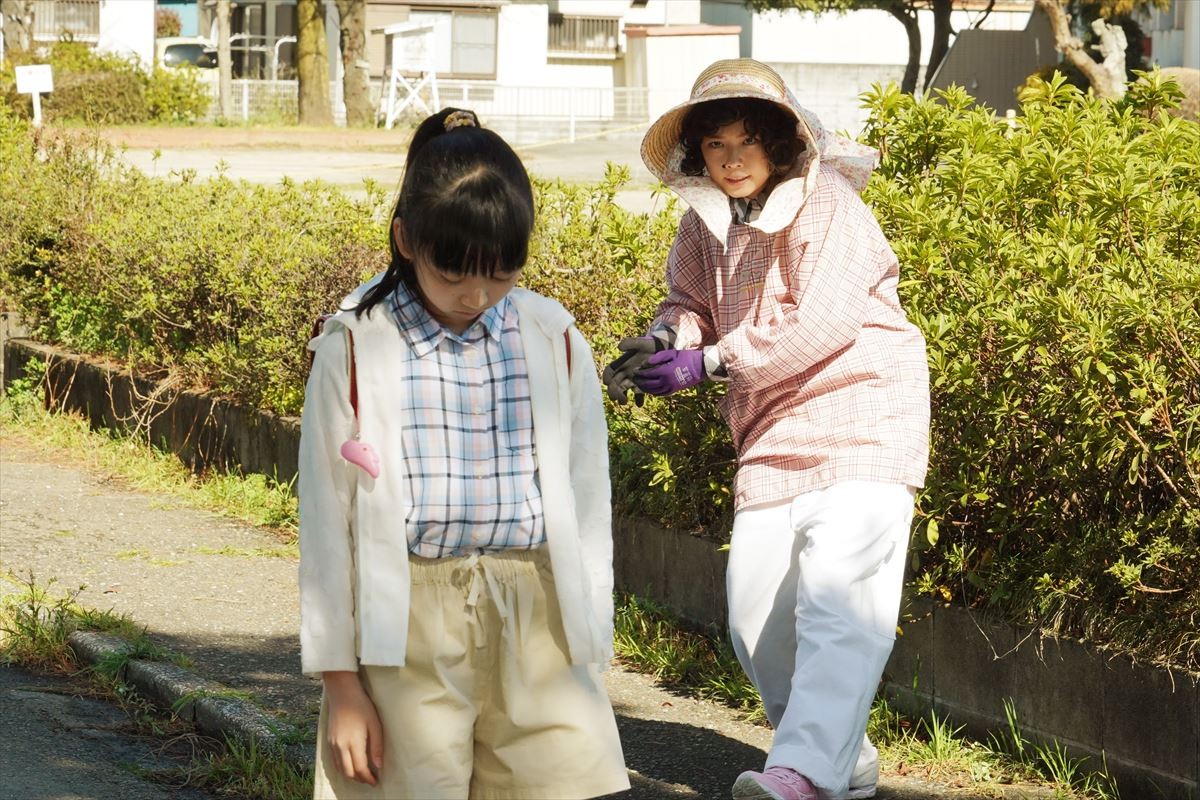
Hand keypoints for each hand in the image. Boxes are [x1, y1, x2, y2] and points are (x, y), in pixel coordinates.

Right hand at [323, 671, 383, 785]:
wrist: (342, 693)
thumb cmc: (362, 706)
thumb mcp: (375, 724)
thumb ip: (377, 746)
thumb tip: (378, 766)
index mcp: (353, 742)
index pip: (360, 768)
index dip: (368, 778)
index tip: (376, 781)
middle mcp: (340, 746)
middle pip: (348, 772)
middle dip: (359, 779)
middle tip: (370, 780)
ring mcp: (332, 744)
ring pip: (340, 769)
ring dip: (350, 775)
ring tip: (362, 774)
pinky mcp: (328, 741)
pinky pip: (334, 761)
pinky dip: (342, 768)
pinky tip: (350, 765)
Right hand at [602, 336, 659, 404]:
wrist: (663, 348)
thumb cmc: (650, 345)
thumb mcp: (641, 342)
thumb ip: (630, 343)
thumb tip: (619, 347)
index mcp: (622, 363)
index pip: (610, 371)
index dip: (607, 376)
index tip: (607, 382)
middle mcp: (626, 372)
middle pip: (615, 384)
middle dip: (613, 391)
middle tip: (616, 396)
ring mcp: (634, 379)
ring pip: (624, 390)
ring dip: (622, 397)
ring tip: (625, 402)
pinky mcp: (643, 383)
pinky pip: (638, 393)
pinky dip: (638, 399)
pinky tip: (640, 404)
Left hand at [633, 349, 705, 395]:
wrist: (701, 366)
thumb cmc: (686, 357)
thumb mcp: (671, 353)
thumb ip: (657, 357)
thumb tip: (645, 363)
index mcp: (664, 372)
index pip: (647, 374)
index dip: (639, 373)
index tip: (634, 371)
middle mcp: (666, 382)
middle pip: (648, 384)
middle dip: (639, 382)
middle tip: (633, 380)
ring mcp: (671, 387)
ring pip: (653, 391)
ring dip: (645, 389)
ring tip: (639, 386)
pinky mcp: (674, 390)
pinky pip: (661, 394)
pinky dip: (654, 393)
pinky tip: (650, 390)